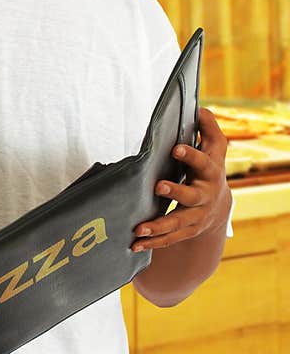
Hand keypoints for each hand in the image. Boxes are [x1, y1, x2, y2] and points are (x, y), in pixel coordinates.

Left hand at [132, 107, 231, 251]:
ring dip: (159, 226)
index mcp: (210, 174)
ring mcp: (196, 217)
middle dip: (176, 192)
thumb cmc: (209, 169)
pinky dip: (152, 243)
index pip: (204, 163)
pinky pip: (169, 240)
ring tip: (139, 229)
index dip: (192, 155)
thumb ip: (207, 128)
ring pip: (178, 223)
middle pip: (192, 196)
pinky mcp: (186, 232)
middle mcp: (205, 197)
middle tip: (158, 186)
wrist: (219, 205)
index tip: (176, 148)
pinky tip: (134, 245)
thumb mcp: (213, 148)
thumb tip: (201, 108)